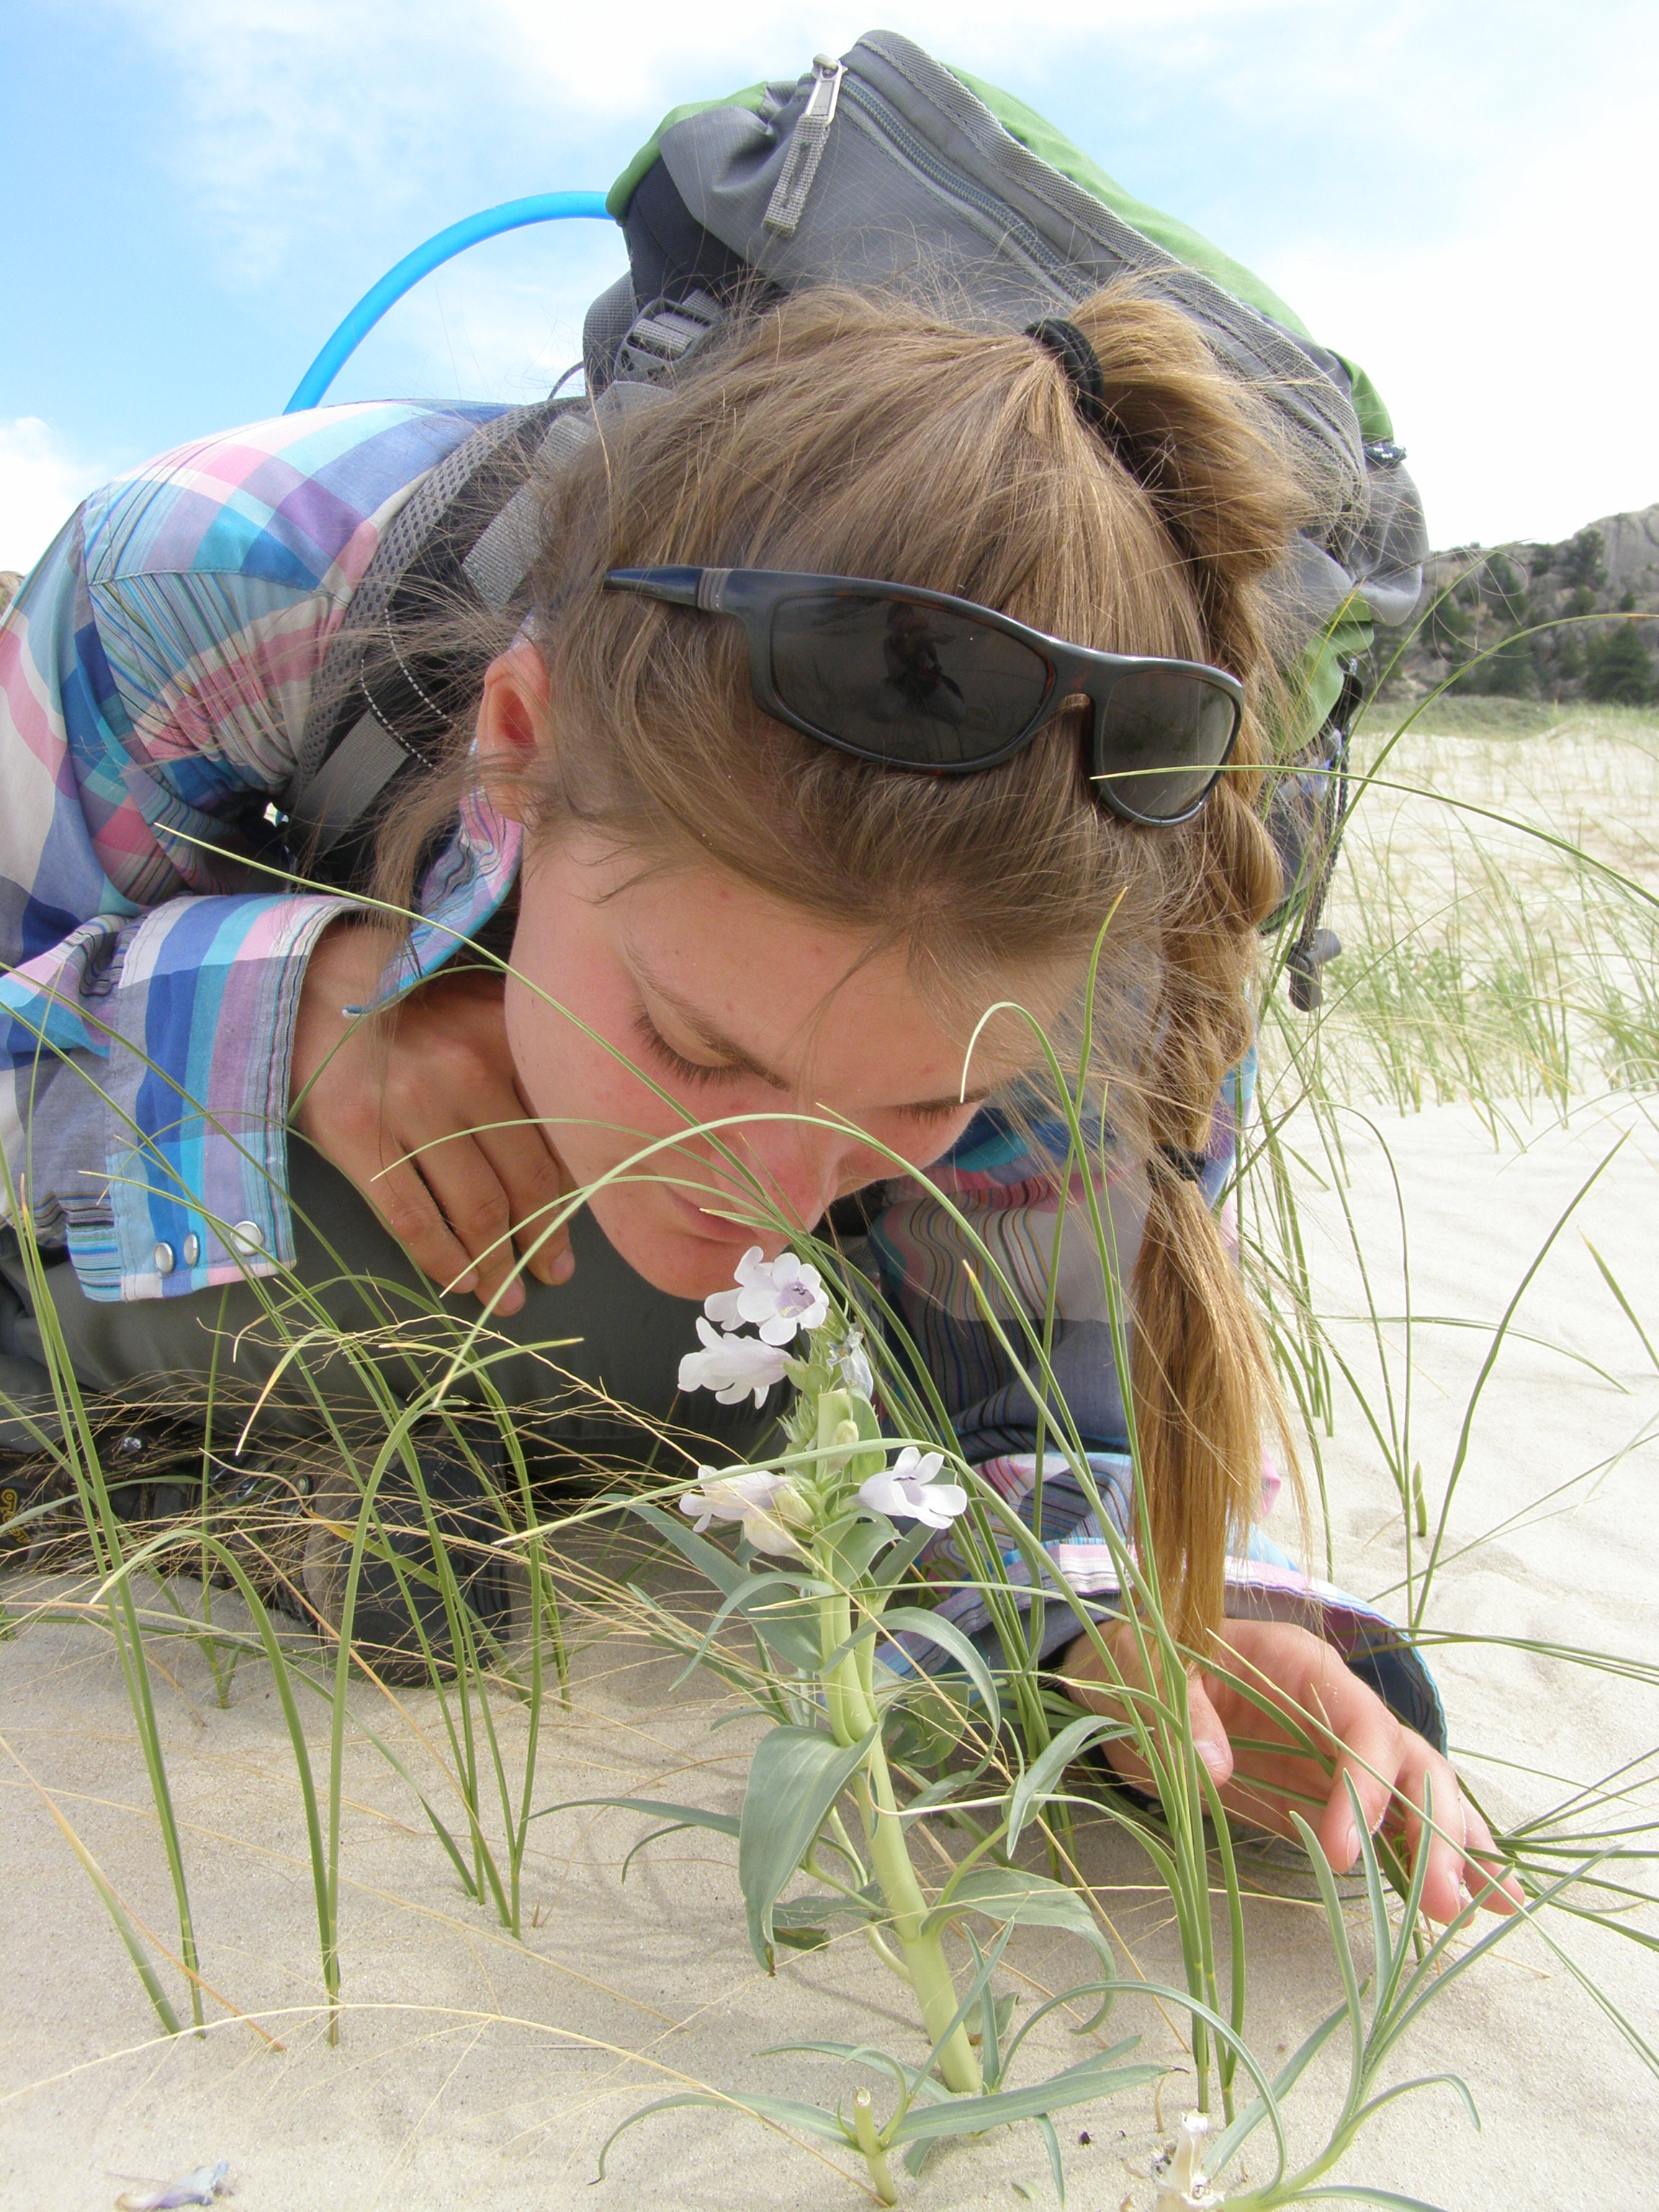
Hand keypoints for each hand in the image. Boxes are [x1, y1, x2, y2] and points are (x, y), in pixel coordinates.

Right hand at [290, 922, 572, 1312]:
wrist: (310, 985)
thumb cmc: (407, 1010)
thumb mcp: (478, 1017)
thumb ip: (522, 1073)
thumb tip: (569, 1159)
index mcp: (508, 1041)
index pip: (559, 1138)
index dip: (573, 1198)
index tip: (574, 1236)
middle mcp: (468, 1070)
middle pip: (525, 1179)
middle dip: (543, 1240)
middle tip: (551, 1275)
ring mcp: (411, 1103)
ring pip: (474, 1205)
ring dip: (495, 1263)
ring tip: (505, 1295)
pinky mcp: (358, 1134)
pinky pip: (411, 1215)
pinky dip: (440, 1258)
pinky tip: (457, 1282)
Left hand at [1059, 1616, 1522, 1923]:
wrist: (1129, 1677)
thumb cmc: (1141, 1662)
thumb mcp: (1143, 1672)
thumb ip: (1182, 1713)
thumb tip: (1215, 1769)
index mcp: (1300, 1665)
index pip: (1360, 1720)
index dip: (1364, 1784)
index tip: (1345, 1850)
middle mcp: (1337, 1705)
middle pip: (1409, 1759)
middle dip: (1433, 1826)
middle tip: (1441, 1899)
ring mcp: (1342, 1750)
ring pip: (1420, 1791)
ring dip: (1452, 1844)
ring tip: (1483, 1906)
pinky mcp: (1335, 1792)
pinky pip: (1397, 1820)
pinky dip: (1441, 1853)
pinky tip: (1485, 1896)